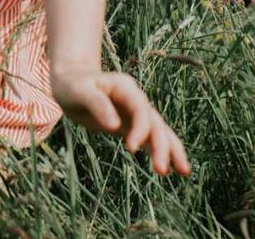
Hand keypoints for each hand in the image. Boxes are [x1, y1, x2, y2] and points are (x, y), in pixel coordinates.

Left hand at [52, 67, 190, 175]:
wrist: (71, 82)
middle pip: (155, 123)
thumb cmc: (72, 85)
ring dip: (171, 150)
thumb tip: (114, 126)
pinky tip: (172, 169)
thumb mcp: (79, 91)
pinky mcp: (131, 125)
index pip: (141, 109)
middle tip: (161, 171)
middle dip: (162, 146)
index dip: (140, 129)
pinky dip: (161, 151)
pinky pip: (151, 139)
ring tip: (184, 172)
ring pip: (159, 131)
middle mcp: (135, 100)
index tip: (131, 149)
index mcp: (125, 88)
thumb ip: (97, 105)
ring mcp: (136, 113)